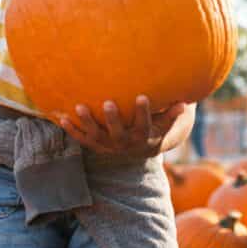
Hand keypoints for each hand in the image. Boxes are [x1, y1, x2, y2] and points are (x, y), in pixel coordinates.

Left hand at [58, 96, 186, 158]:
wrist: (139, 151)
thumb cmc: (154, 129)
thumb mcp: (165, 124)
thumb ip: (172, 114)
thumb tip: (185, 102)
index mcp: (143, 137)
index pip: (144, 125)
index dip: (144, 112)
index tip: (143, 97)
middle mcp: (124, 144)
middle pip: (118, 134)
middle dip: (112, 119)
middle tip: (108, 103)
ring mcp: (108, 146)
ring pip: (96, 137)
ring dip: (87, 123)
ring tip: (78, 107)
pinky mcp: (95, 145)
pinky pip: (82, 139)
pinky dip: (72, 130)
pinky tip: (61, 118)